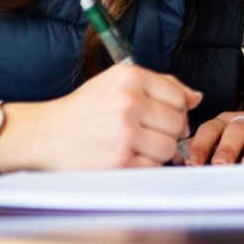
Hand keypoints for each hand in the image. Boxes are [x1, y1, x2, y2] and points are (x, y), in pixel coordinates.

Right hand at [22, 64, 201, 170]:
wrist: (46, 134)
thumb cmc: (87, 108)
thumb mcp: (119, 82)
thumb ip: (162, 85)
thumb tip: (197, 97)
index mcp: (131, 77)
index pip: (179, 97)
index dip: (176, 110)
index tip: (161, 116)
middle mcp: (128, 102)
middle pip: (178, 123)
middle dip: (169, 131)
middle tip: (147, 133)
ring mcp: (123, 133)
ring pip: (170, 147)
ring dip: (158, 151)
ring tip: (137, 145)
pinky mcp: (118, 162)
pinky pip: (153, 167)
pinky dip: (145, 165)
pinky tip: (128, 157)